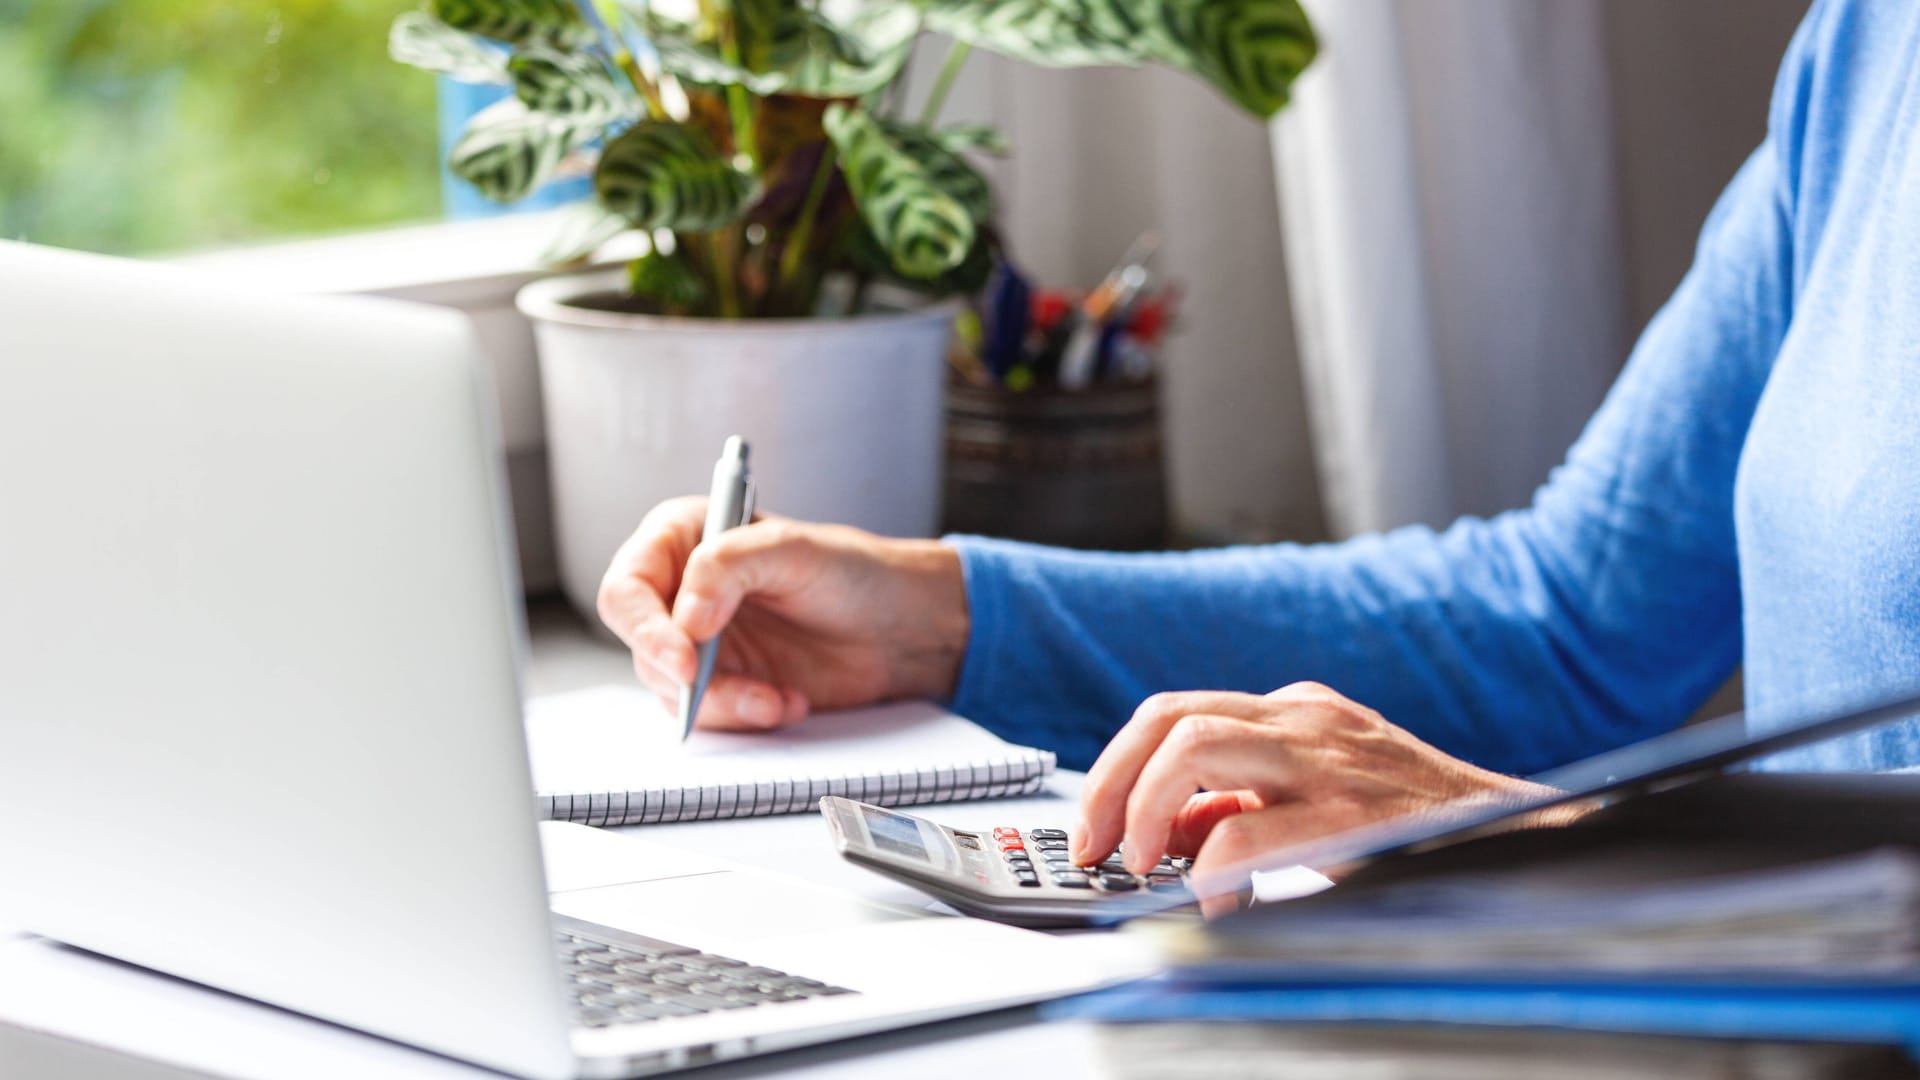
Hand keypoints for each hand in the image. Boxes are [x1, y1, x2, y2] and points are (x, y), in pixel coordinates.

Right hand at [597, 497, 969, 731]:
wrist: (898, 627)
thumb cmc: (850, 571)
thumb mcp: (794, 549)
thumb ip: (729, 566)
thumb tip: (685, 617)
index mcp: (683, 540)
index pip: (629, 587)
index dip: (645, 626)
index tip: (684, 658)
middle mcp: (680, 593)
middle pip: (641, 645)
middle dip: (682, 676)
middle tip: (725, 691)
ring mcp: (701, 643)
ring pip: (671, 690)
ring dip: (723, 703)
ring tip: (777, 698)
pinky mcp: (725, 685)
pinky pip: (711, 715)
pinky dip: (746, 717)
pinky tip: (788, 702)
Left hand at [1071, 682, 1554, 901]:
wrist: (1520, 838)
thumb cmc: (1416, 823)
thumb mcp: (1318, 796)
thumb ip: (1242, 804)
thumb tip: (1157, 833)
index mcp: (1292, 710)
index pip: (1173, 713)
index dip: (1116, 768)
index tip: (1093, 824)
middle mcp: (1302, 719)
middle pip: (1167, 715)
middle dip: (1108, 781)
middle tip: (1092, 846)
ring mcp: (1326, 759)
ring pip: (1193, 744)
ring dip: (1143, 808)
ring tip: (1139, 865)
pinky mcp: (1350, 814)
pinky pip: (1247, 827)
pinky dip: (1208, 868)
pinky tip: (1214, 900)